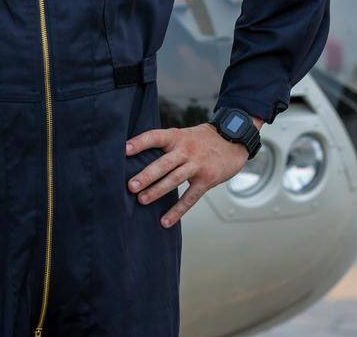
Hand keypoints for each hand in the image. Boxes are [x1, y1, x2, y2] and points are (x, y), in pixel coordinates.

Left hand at [125, 120, 259, 227]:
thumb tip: (137, 159)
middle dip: (147, 175)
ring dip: (157, 191)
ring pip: (175, 179)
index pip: (155, 136)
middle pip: (164, 163)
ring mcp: (197, 165)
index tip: (123, 149)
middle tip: (130, 185)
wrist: (232, 140)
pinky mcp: (207, 179)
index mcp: (177, 136)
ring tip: (141, 200)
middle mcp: (186, 150)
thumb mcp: (183, 135)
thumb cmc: (201, 140)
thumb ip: (165, 145)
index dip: (140, 142)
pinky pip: (190, 198)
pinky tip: (165, 221)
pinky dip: (177, 211)